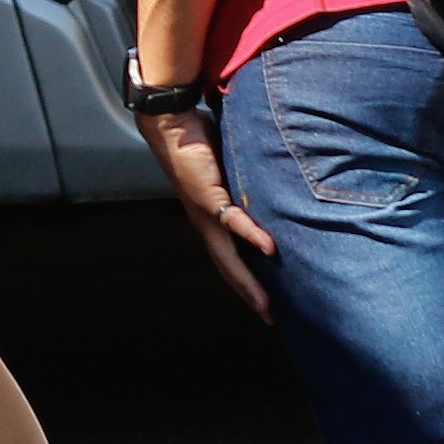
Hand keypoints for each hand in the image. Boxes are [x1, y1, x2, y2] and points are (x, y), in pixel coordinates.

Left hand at [137, 105, 276, 320]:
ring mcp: (206, 213)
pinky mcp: (208, 196)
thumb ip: (245, 182)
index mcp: (210, 221)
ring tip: (267, 304)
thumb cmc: (199, 142)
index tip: (266, 304)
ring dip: (248, 282)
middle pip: (229, 269)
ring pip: (228, 256)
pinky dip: (251, 234)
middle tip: (270, 319)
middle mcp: (206, 224)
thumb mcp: (229, 170)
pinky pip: (233, 220)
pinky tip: (269, 248)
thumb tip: (270, 183)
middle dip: (249, 296)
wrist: (172, 124)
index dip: (246, 283)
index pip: (230, 259)